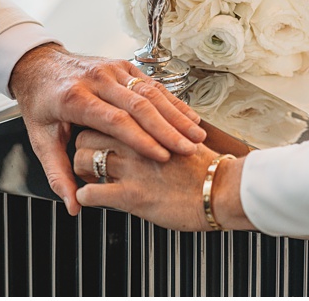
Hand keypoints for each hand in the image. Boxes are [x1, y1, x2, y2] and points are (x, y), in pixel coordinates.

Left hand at [8, 44, 206, 215]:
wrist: (39, 65)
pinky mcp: (125, 65)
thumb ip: (58, 173)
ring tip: (195, 134)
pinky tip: (188, 117)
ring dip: (176, 114)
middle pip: (140, 105)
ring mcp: (114, 69)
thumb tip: (73, 206)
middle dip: (168, 128)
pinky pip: (154, 83)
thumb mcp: (41, 141)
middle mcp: (98, 79)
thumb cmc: (41, 105)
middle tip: (188, 148)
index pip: (116, 121)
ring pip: (152, 92)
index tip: (162, 157)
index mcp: (75, 98)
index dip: (142, 139)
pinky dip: (173, 101)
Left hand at [73, 129, 253, 232]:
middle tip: (93, 152)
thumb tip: (140, 120)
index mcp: (146, 122)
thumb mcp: (180, 137)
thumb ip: (157, 126)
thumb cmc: (205, 166)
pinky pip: (90, 194)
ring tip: (93, 173)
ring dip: (83, 168)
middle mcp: (136, 141)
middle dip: (85, 144)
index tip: (95, 130)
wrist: (225, 190)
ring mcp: (132, 167)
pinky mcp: (130, 195)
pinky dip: (85, 195)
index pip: (106, 113)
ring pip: (84, 160)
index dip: (96, 123)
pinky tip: (90, 195)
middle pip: (89, 134)